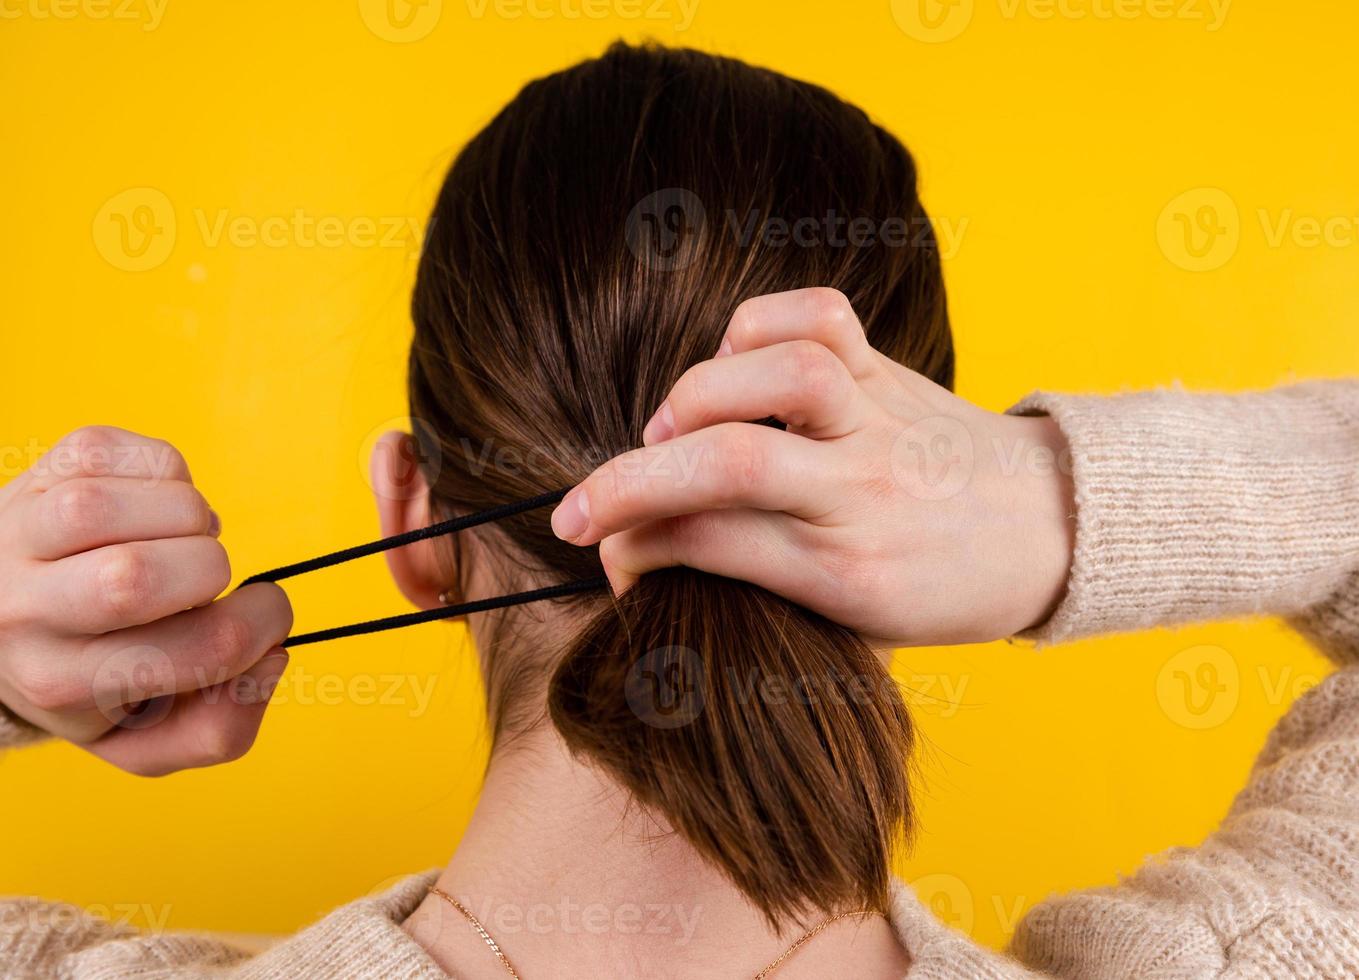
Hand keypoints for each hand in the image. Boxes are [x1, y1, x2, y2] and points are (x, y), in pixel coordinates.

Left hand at [0, 426, 291, 774]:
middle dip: (212, 569)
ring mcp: (22, 533)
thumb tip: (271, 658)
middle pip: (139, 577)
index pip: (201, 648)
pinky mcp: (41, 473)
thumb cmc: (86, 675)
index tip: (267, 612)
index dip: (264, 623)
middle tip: (207, 578)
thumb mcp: (141, 736)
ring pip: (127, 503)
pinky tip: (155, 505)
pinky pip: (125, 452)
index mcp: (64, 684)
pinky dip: (168, 471)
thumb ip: (221, 728)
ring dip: (192, 514)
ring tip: (180, 539)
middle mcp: (26, 612)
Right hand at [551, 288, 1074, 645]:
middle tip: (575, 514)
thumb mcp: (855, 622)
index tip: (604, 553)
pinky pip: (821, 318)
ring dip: (698, 396)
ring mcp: (881, 419)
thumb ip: (761, 585)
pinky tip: (731, 365)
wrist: (1053, 530)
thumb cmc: (943, 590)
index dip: (636, 547)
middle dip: (628, 484)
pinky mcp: (889, 370)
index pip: (718, 547)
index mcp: (855, 574)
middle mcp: (866, 490)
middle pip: (734, 464)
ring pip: (782, 377)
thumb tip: (655, 549)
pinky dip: (756, 327)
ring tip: (668, 432)